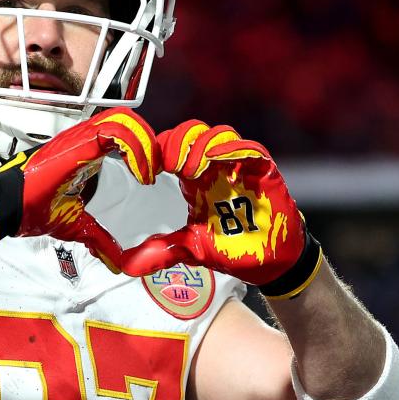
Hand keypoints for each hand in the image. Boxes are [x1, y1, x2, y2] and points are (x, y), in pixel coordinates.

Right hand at [0, 108, 158, 270]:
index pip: (124, 134)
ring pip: (125, 119)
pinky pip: (115, 130)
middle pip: (128, 120)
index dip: (144, 149)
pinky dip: (135, 148)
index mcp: (87, 155)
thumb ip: (99, 240)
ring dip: (145, 145)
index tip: (150, 177)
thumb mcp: (77, 226)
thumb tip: (116, 263)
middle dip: (150, 143)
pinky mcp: (78, 143)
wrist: (6, 207)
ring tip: (148, 173)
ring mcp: (81, 139)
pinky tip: (139, 173)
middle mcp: (85, 141)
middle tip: (154, 171)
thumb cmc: (31, 209)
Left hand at [118, 120, 321, 296]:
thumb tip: (128, 265)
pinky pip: (250, 150)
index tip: (143, 171)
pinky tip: (217, 158)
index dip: (156, 151)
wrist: (270, 263)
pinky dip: (233, 149)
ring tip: (190, 170)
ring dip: (201, 146)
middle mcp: (215, 167)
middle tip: (167, 166)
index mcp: (195, 179)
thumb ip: (163, 251)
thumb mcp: (192, 249)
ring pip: (219, 135)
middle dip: (176, 143)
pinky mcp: (263, 171)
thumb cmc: (234, 249)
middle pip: (192, 133)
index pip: (172, 147)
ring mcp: (240, 167)